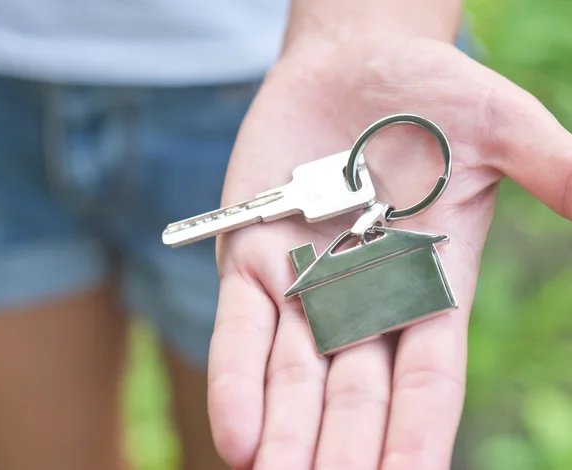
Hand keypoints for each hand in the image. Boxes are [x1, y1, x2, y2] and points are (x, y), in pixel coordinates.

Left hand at [208, 32, 571, 469]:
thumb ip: (549, 166)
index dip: (416, 437)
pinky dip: (236, 380)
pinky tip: (237, 436)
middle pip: (354, 399)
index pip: (426, 383)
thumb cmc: (430, 90)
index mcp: (425, 288)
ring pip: (292, 379)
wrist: (352, 62)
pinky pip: (240, 330)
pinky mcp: (251, 256)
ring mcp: (302, 283)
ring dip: (284, 437)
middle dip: (343, 455)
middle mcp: (361, 299)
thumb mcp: (500, 126)